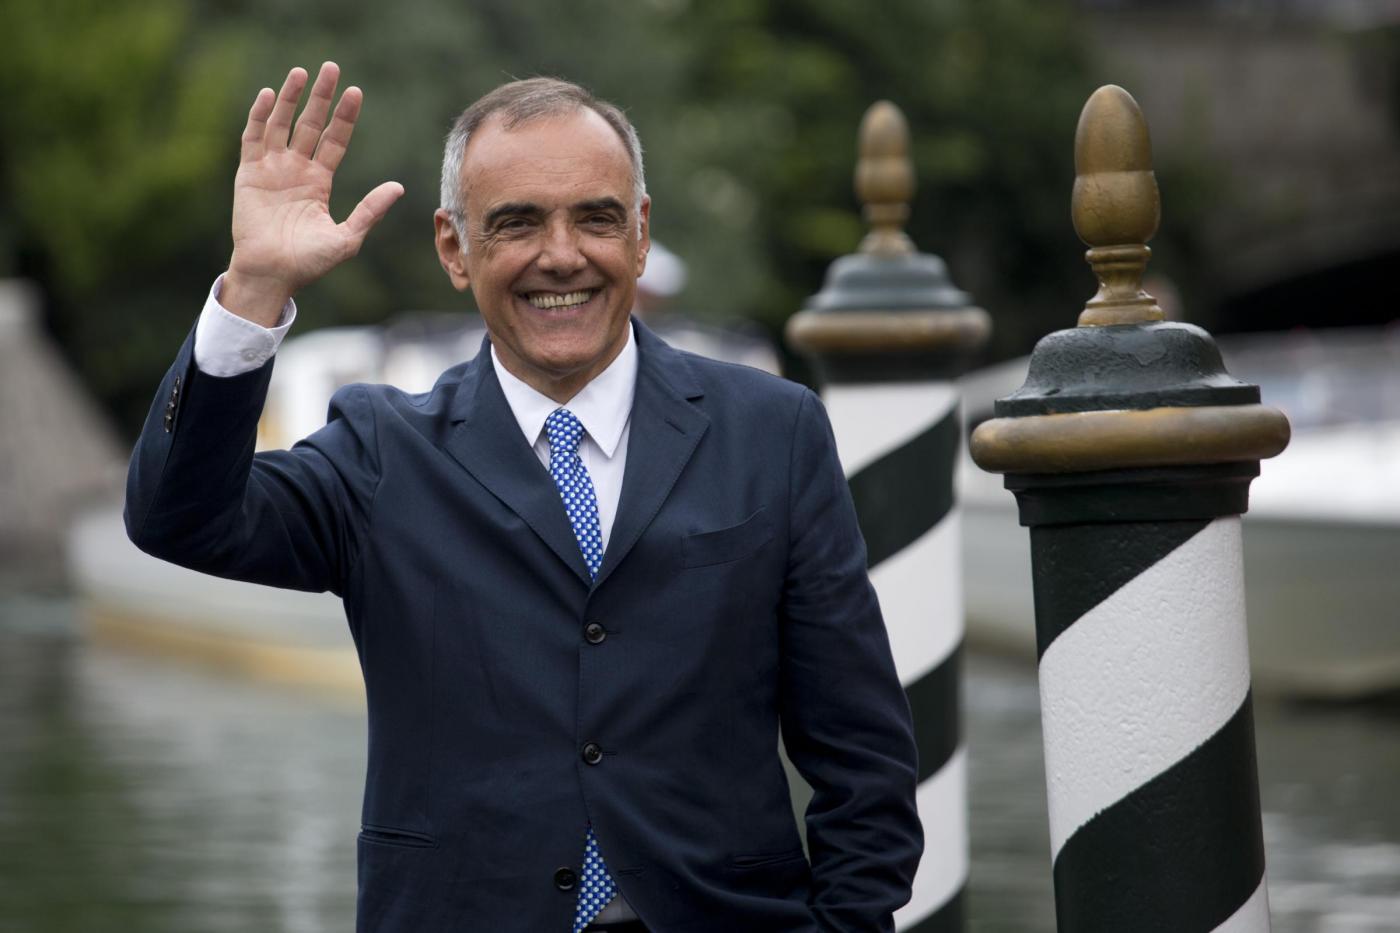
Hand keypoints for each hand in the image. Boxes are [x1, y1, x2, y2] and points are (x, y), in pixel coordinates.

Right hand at [224, 62, 403, 324]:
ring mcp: (271, 169)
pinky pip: (253, 138)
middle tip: (331, 67)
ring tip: (301, 72)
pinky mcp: (248, 174)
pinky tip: (270, 94)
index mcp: (319, 182)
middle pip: (310, 124)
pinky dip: (260, 116)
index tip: (355, 92)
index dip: (344, 116)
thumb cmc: (309, 263)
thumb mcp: (347, 238)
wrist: (273, 275)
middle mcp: (296, 170)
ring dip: (291, 98)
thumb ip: (370, 211)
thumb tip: (398, 187)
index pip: (335, 140)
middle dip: (320, 97)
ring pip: (282, 124)